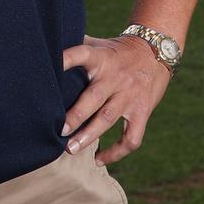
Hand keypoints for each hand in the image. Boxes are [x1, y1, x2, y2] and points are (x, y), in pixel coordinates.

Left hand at [61, 34, 171, 165]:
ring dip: (89, 135)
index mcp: (101, 57)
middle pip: (93, 97)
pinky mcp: (143, 111)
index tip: (51, 68)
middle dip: (76, 116)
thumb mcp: (99, 44)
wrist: (156, 51)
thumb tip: (47, 47)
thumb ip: (77, 46)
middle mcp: (114, 77)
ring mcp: (130, 95)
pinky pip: (131, 137)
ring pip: (107, 119)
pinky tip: (99, 159)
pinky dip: (116, 152)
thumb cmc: (117, 50)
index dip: (67, 60)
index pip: (81, 54)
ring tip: (71, 148)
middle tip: (60, 131)